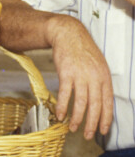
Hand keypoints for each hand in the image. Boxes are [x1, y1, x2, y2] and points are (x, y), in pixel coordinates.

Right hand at [48, 15, 113, 138]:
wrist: (67, 34)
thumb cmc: (82, 50)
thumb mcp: (98, 64)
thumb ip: (100, 82)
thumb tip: (101, 102)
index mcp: (104, 76)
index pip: (107, 103)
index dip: (105, 119)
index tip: (102, 130)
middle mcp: (93, 77)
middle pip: (94, 105)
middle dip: (91, 123)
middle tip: (87, 134)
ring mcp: (79, 75)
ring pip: (80, 102)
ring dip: (76, 118)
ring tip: (73, 128)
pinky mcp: (65, 72)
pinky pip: (64, 93)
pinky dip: (62, 106)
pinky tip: (60, 114)